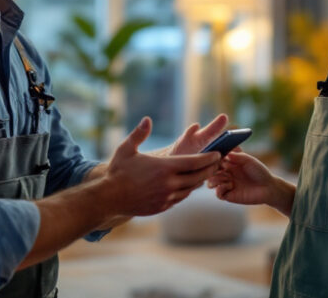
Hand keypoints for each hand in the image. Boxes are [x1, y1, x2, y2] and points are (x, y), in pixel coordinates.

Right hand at [103, 117, 221, 216]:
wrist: (109, 198)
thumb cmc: (118, 171)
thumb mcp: (127, 149)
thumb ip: (139, 133)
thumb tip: (147, 119)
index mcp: (164, 168)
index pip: (195, 162)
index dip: (208, 158)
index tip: (217, 153)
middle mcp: (169, 184)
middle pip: (198, 177)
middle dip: (210, 169)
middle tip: (218, 162)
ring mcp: (167, 197)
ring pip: (191, 189)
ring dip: (199, 180)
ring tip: (206, 173)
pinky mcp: (163, 207)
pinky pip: (181, 198)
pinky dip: (187, 191)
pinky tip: (188, 185)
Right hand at [208, 152, 292, 213]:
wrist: (268, 187)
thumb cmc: (259, 171)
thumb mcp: (249, 160)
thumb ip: (238, 156)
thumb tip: (226, 153)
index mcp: (229, 163)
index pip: (215, 159)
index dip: (213, 158)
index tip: (214, 155)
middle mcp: (225, 173)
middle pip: (211, 171)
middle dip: (212, 169)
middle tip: (217, 167)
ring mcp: (226, 184)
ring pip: (211, 182)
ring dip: (214, 179)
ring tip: (224, 178)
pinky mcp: (229, 195)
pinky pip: (218, 194)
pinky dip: (220, 189)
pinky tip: (229, 185)